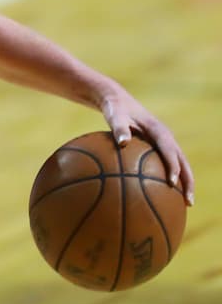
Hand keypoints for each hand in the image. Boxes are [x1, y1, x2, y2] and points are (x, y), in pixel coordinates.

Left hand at [99, 90, 194, 205]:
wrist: (117, 100)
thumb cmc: (115, 109)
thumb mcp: (114, 115)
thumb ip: (118, 127)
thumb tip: (122, 142)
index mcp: (158, 130)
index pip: (169, 150)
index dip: (172, 166)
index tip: (172, 182)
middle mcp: (166, 137)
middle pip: (183, 162)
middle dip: (188, 181)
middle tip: (188, 202)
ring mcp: (164, 142)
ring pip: (180, 164)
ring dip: (185, 182)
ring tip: (185, 203)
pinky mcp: (159, 146)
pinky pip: (169, 163)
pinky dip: (172, 177)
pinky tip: (164, 194)